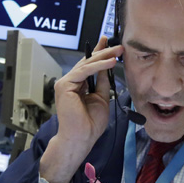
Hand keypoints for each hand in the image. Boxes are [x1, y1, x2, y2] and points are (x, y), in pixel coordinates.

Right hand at [39, 37, 120, 182]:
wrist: (81, 138)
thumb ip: (102, 83)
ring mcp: (65, 83)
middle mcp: (69, 82)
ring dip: (104, 56)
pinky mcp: (64, 85)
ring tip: (118, 51)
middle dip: (104, 52)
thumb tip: (108, 68)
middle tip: (119, 45)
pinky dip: (98, 66)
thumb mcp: (101, 98)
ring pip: (86, 64)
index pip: (88, 66)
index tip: (110, 44)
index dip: (99, 54)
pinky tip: (110, 62)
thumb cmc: (90, 124)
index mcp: (77, 86)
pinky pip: (84, 71)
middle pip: (87, 62)